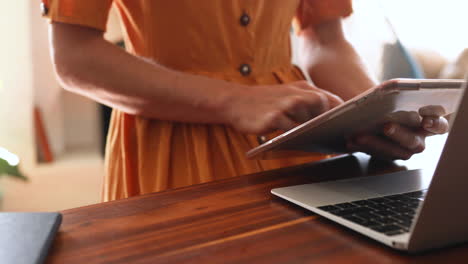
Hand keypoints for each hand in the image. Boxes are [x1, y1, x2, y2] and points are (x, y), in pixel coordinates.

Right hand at [226, 81, 343, 133]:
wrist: (235, 102)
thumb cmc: (265, 103)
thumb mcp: (287, 96)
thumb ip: (307, 104)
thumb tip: (330, 123)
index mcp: (303, 87)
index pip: (331, 98)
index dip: (343, 112)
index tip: (351, 125)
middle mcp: (296, 93)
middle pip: (323, 106)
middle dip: (331, 121)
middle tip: (338, 135)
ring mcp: (285, 104)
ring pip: (309, 118)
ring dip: (315, 130)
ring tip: (321, 140)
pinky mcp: (274, 117)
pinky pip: (291, 129)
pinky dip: (297, 136)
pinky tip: (300, 143)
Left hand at [347, 105, 448, 159]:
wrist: (378, 110)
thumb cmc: (394, 101)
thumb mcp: (399, 96)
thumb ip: (401, 95)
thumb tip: (392, 90)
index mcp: (429, 124)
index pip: (440, 126)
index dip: (435, 124)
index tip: (426, 120)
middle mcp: (419, 139)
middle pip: (414, 142)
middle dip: (400, 134)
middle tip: (386, 126)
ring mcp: (402, 150)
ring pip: (393, 152)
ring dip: (376, 144)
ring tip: (359, 135)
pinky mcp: (385, 155)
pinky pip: (374, 154)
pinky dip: (362, 147)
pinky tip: (350, 140)